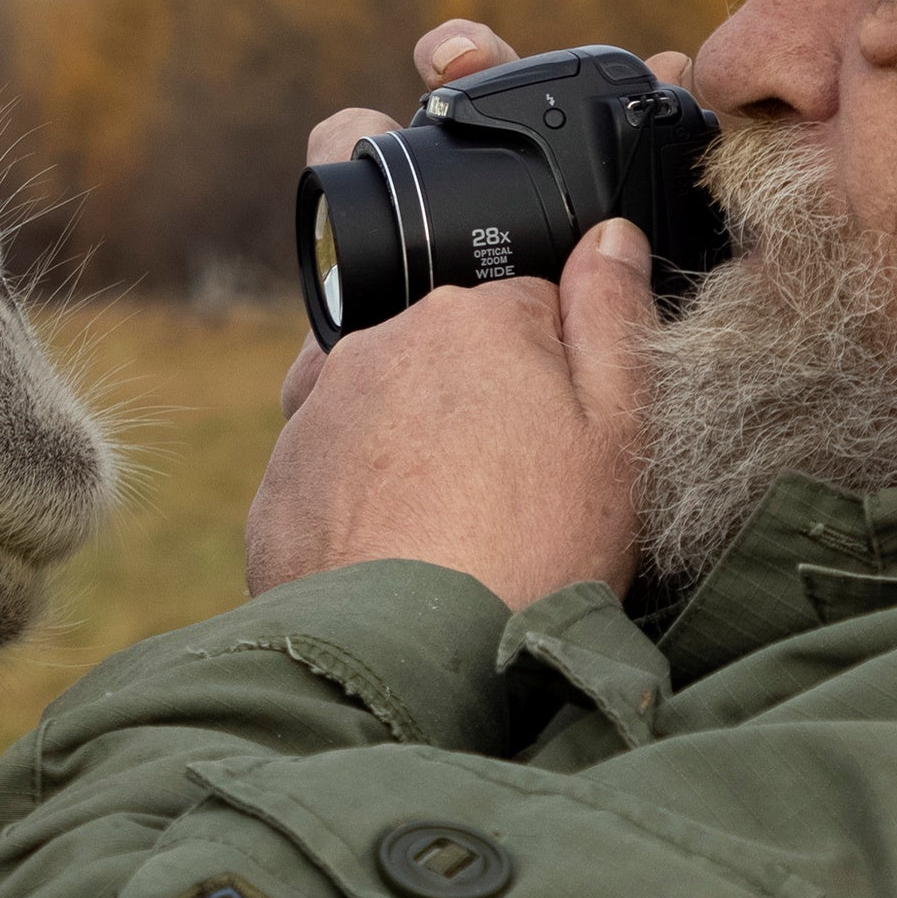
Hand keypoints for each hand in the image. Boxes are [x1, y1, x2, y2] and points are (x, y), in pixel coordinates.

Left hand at [246, 20, 686, 605]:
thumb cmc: (534, 552)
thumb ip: (614, 321)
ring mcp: (316, 414)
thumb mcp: (619, 434)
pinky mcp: (278, 487)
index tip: (566, 441)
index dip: (558, 376)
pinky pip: (331, 475)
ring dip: (414, 448)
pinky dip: (362, 504)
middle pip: (448, 355)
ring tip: (458, 530)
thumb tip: (610, 237)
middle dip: (480, 404)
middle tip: (516, 496)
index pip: (530, 309)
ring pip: (383, 409)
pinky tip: (403, 556)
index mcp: (472, 317)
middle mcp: (378, 345)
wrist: (415, 660)